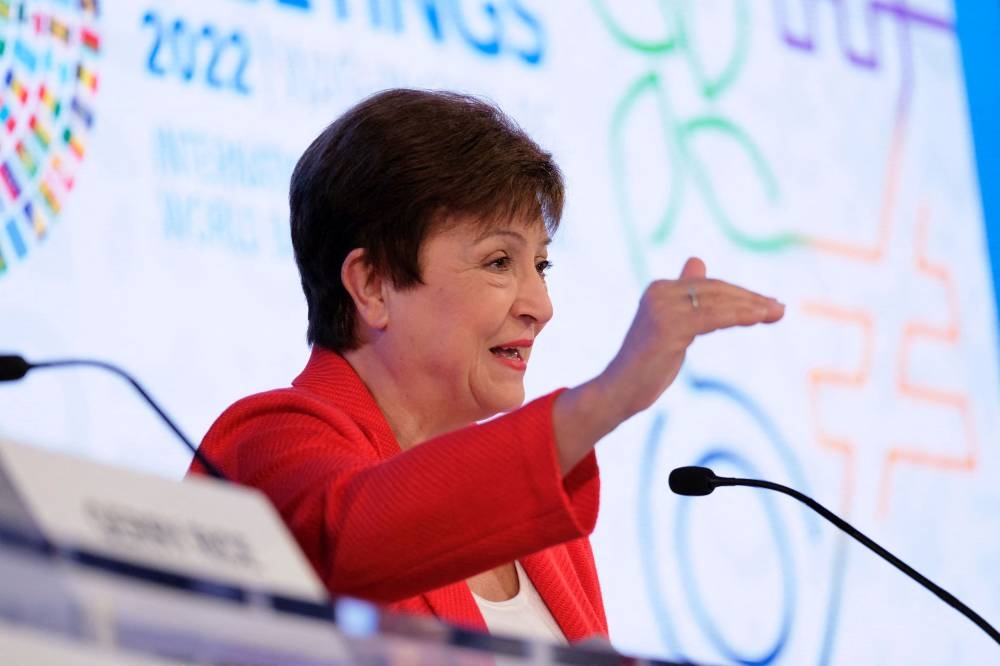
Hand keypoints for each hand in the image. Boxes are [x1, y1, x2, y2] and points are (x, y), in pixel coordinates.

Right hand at [598, 257, 783, 419]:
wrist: (620, 389)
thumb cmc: (647, 362)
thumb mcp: (670, 323)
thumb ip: (684, 295)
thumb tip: (697, 262)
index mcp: (659, 288)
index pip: (709, 286)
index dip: (741, 294)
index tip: (768, 303)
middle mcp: (659, 292)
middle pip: (716, 291)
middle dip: (751, 299)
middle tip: (780, 308)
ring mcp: (663, 308)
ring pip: (718, 303)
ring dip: (752, 308)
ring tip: (778, 313)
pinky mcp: (669, 327)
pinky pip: (712, 318)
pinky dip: (739, 316)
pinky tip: (760, 318)